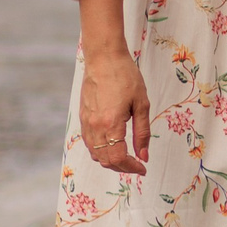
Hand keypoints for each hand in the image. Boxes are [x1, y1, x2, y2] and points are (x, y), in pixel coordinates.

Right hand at [78, 40, 149, 178]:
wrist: (104, 58)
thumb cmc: (126, 77)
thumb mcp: (141, 104)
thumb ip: (142, 133)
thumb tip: (144, 156)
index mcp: (110, 124)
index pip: (118, 157)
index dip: (131, 167)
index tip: (143, 168)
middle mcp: (94, 127)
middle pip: (105, 159)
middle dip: (122, 167)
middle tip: (137, 164)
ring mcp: (86, 122)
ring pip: (95, 154)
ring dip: (111, 160)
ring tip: (127, 157)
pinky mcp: (82, 117)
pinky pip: (89, 143)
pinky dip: (101, 150)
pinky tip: (114, 145)